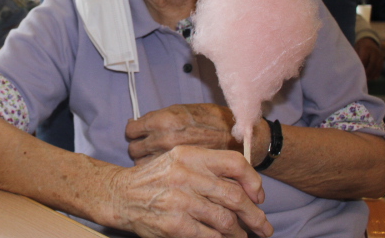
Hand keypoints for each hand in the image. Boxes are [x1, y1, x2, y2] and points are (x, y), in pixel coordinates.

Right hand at [110, 146, 272, 237]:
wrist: (121, 194)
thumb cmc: (155, 179)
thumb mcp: (179, 161)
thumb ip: (208, 169)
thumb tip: (247, 189)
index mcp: (190, 155)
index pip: (234, 162)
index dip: (253, 181)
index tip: (259, 197)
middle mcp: (186, 174)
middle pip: (235, 196)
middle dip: (255, 216)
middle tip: (263, 227)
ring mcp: (180, 200)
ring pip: (226, 220)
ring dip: (238, 233)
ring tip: (241, 236)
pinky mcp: (175, 224)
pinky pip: (210, 236)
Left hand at [126, 104, 240, 164]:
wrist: (238, 138)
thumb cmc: (210, 121)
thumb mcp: (181, 111)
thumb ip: (157, 119)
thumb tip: (134, 124)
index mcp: (163, 120)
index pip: (131, 130)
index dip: (135, 133)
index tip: (141, 135)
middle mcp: (163, 139)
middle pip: (134, 149)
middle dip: (140, 149)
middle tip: (150, 150)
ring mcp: (170, 158)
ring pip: (142, 165)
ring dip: (148, 163)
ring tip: (160, 161)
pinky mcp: (178, 173)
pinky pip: (158, 175)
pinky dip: (159, 174)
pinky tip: (167, 170)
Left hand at [354, 37, 383, 80]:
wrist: (368, 40)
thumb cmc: (359, 46)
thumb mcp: (356, 49)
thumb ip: (356, 57)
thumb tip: (353, 68)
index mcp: (366, 48)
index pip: (364, 59)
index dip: (362, 67)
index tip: (358, 73)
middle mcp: (375, 51)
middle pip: (373, 63)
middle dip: (368, 72)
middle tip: (364, 78)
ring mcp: (380, 55)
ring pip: (378, 66)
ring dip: (373, 74)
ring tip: (368, 79)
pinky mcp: (382, 58)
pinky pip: (381, 67)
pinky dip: (377, 73)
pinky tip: (374, 78)